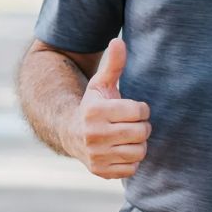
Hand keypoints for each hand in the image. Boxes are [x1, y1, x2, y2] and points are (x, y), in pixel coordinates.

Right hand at [66, 37, 150, 179]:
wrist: (69, 133)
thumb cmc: (92, 106)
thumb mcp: (100, 85)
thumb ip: (113, 65)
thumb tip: (119, 40)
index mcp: (95, 111)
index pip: (140, 111)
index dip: (139, 109)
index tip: (130, 109)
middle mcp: (93, 134)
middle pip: (142, 132)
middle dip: (140, 127)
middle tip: (129, 124)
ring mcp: (96, 154)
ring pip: (139, 151)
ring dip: (137, 144)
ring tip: (124, 137)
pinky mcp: (100, 171)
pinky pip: (132, 168)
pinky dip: (129, 160)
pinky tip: (118, 151)